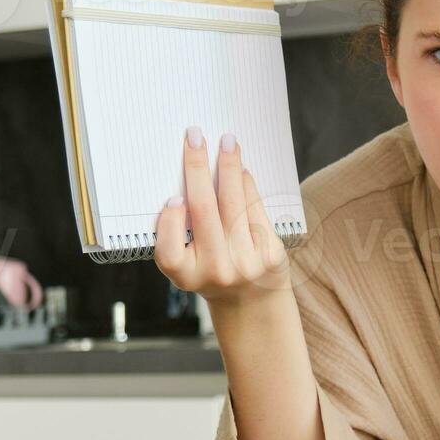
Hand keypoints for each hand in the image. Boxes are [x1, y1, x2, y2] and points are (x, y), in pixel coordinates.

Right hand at [155, 127, 288, 304]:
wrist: (252, 301)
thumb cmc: (211, 271)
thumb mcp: (187, 264)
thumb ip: (179, 232)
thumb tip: (187, 175)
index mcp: (186, 276)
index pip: (169, 250)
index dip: (169, 222)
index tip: (173, 197)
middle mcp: (216, 271)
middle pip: (203, 211)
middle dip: (197, 169)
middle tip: (195, 137)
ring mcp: (246, 263)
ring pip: (234, 203)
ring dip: (229, 167)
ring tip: (226, 142)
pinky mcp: (270, 253)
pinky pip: (255, 208)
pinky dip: (246, 184)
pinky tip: (241, 168)